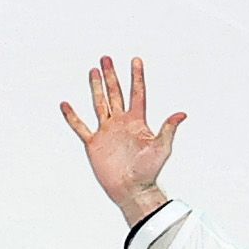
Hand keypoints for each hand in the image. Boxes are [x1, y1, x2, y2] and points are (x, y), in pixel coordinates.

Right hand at [58, 56, 183, 228]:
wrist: (132, 189)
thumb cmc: (149, 171)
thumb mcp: (162, 148)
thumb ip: (168, 129)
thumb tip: (182, 114)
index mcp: (137, 121)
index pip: (137, 93)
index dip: (136, 77)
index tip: (135, 60)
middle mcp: (121, 123)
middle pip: (115, 93)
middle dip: (111, 76)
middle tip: (106, 59)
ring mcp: (106, 132)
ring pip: (99, 104)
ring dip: (96, 88)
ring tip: (92, 71)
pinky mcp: (94, 144)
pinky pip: (80, 127)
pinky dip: (73, 116)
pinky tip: (66, 104)